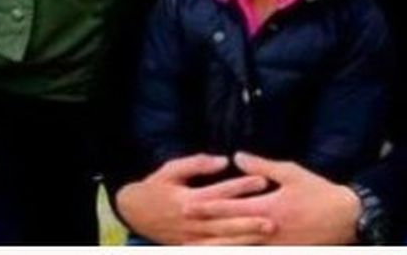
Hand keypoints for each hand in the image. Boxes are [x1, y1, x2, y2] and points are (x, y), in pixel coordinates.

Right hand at [114, 154, 273, 244]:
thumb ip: (197, 163)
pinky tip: (248, 247)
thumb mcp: (172, 169)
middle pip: (224, 222)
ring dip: (245, 238)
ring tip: (267, 234)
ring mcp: (190, 238)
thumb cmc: (156, 186)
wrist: (134, 212)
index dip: (242, 186)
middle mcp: (190, 221)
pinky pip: (213, 250)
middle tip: (273, 219)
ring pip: (221, 240)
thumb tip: (224, 160)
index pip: (219, 192)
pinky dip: (230, 249)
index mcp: (187, 199)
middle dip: (249, 221)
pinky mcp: (189, 247)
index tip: (264, 180)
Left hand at [187, 152, 359, 244]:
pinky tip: (225, 252)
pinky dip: (238, 254)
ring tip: (195, 249)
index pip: (230, 208)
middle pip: (229, 234)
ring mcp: (274, 246)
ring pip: (239, 250)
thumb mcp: (291, 172)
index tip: (186, 206)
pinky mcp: (281, 253)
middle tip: (180, 234)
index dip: (207, 208)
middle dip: (203, 234)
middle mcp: (267, 230)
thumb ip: (261, 166)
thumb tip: (236, 157)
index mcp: (268, 207)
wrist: (345, 218)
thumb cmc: (318, 191)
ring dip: (216, 249)